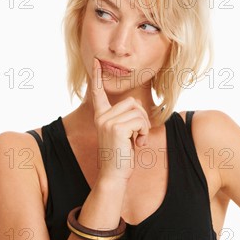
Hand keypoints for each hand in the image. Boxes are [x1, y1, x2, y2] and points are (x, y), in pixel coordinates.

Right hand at [90, 57, 150, 181]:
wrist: (113, 176)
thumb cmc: (121, 158)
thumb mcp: (123, 135)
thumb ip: (126, 120)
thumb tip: (137, 107)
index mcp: (101, 117)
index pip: (98, 93)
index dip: (98, 77)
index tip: (96, 62)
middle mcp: (101, 117)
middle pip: (132, 102)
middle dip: (142, 118)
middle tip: (139, 135)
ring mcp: (107, 122)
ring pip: (138, 112)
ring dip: (144, 127)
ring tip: (138, 141)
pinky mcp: (116, 128)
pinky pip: (140, 121)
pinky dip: (144, 132)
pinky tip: (138, 144)